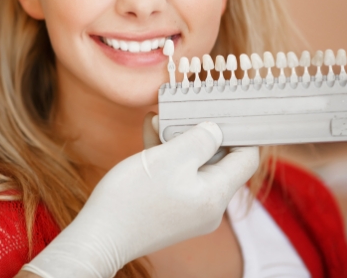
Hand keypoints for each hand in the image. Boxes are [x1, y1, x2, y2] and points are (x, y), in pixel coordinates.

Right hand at [21, 120, 258, 277]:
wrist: (100, 235)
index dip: (240, 132)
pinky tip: (149, 136)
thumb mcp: (169, 158)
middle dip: (199, 132)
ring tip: (156, 119)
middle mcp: (209, 207)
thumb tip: (216, 130)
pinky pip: (178, 178)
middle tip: (180, 111)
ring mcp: (190, 211)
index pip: (246, 159)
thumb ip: (199, 139)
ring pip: (193, 167)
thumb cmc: (133, 197)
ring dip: (177, 141)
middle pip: (218, 161)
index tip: (224, 110)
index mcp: (216, 195)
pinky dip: (167, 158)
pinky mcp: (171, 211)